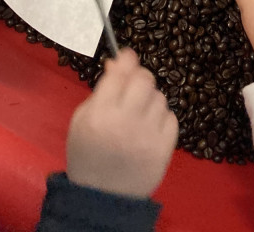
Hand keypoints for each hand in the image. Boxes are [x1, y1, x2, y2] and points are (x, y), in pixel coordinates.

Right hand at [66, 48, 177, 196]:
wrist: (102, 198)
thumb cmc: (88, 154)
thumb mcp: (82, 120)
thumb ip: (102, 89)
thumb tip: (120, 62)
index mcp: (100, 115)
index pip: (119, 74)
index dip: (126, 60)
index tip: (128, 55)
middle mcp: (125, 123)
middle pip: (145, 80)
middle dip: (139, 78)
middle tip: (133, 88)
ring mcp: (147, 137)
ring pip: (160, 97)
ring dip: (150, 101)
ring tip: (139, 115)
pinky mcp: (164, 150)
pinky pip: (171, 118)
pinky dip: (162, 119)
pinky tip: (149, 129)